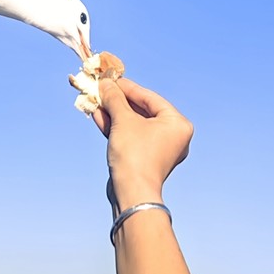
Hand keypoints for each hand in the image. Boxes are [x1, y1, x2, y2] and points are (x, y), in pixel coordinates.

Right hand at [92, 78, 192, 212]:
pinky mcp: (145, 159)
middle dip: (118, 101)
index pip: (150, 98)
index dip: (128, 87)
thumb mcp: (123, 120)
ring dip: (114, 113)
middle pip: (142, 110)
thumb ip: (115, 99)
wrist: (132, 193)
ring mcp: (159, 149)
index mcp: (178, 124)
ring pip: (134, 124)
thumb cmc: (134, 154)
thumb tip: (106, 84)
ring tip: (96, 101)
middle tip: (102, 90)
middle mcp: (173, 136)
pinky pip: (131, 137)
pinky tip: (99, 116)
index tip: (111, 79)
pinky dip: (116, 128)